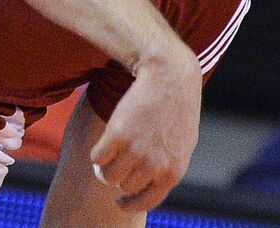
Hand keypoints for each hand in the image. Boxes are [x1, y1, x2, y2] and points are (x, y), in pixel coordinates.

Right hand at [90, 40, 201, 211]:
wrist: (170, 76)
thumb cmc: (178, 108)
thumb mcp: (182, 143)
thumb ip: (168, 168)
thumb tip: (149, 189)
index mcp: (173, 171)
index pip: (146, 202)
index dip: (129, 204)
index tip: (118, 201)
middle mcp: (155, 166)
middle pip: (124, 187)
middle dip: (120, 175)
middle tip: (120, 159)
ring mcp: (136, 152)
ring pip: (107, 175)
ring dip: (105, 165)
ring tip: (112, 148)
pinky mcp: (118, 136)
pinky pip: (96, 158)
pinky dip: (98, 151)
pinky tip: (107, 137)